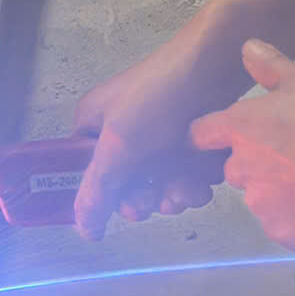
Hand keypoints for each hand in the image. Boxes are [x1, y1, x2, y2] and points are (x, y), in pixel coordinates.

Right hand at [71, 31, 243, 239]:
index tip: (136, 207)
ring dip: (179, 190)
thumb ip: (98, 190)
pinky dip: (197, 176)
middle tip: (166, 197)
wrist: (212, 64)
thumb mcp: (119, 145)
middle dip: (153, 196)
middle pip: (130, 185)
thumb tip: (83, 231)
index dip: (112, 197)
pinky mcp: (186, 137)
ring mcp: (155, 135)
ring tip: (193, 184)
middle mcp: (122, 132)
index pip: (90, 176)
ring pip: (162, 183)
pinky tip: (207, 172)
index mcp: (94, 126)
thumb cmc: (156, 100)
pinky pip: (185, 172)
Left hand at [188, 40, 294, 250]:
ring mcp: (257, 203)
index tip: (218, 133)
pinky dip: (294, 213)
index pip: (200, 132)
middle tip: (288, 151)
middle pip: (234, 163)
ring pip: (258, 192)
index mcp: (239, 129)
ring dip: (276, 186)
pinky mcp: (279, 232)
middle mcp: (239, 168)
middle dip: (255, 159)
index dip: (208, 132)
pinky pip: (280, 221)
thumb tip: (249, 49)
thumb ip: (271, 66)